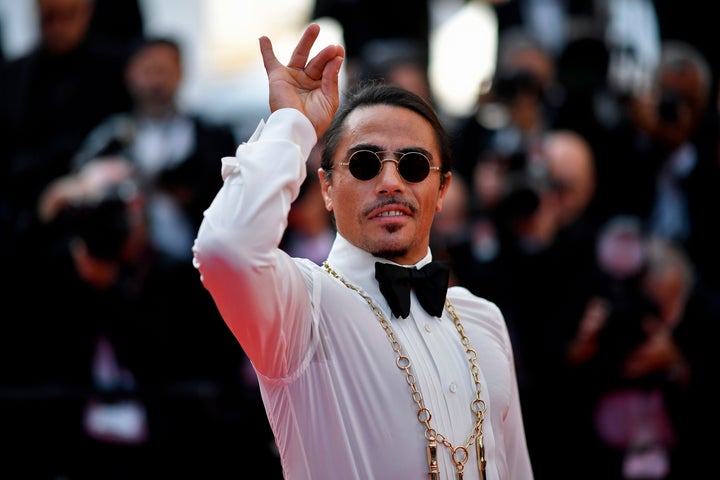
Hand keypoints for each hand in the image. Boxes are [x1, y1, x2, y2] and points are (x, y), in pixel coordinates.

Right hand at [259, 23, 344, 138]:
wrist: (296, 130)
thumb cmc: (314, 121)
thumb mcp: (329, 100)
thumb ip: (331, 78)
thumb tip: (336, 58)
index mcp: (320, 87)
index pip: (328, 69)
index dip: (334, 60)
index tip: (339, 51)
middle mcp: (306, 80)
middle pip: (317, 61)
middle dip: (325, 53)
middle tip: (334, 46)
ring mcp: (292, 78)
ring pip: (300, 55)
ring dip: (307, 41)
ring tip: (315, 27)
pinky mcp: (278, 78)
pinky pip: (270, 62)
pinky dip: (266, 50)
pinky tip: (263, 38)